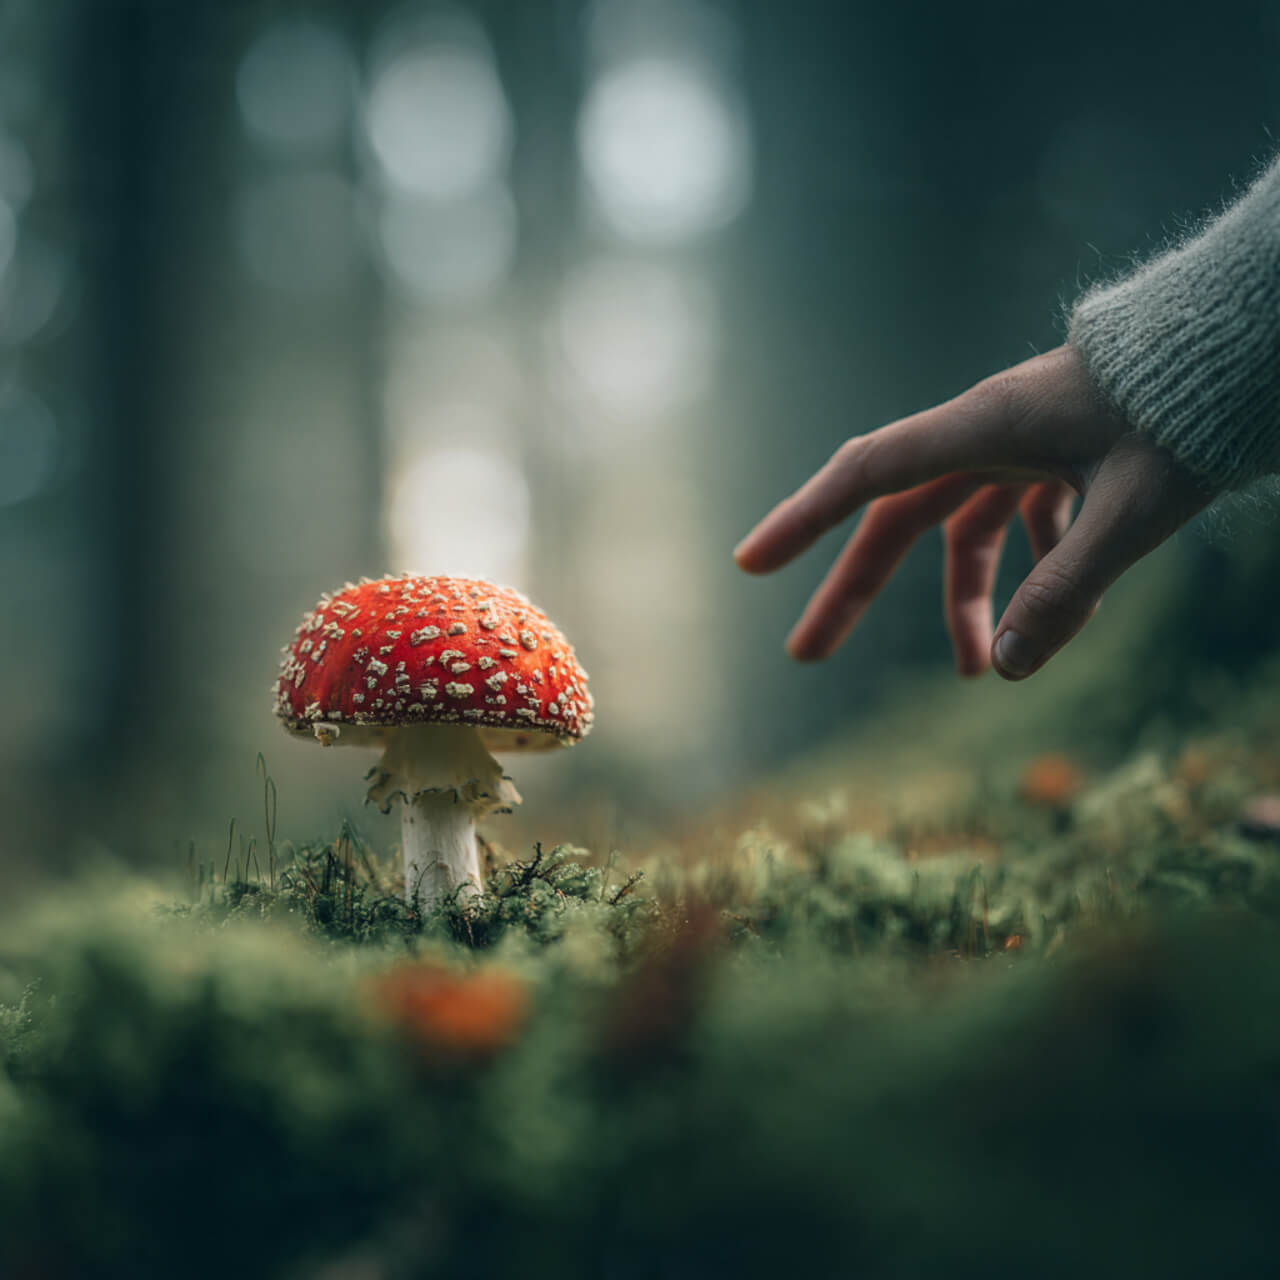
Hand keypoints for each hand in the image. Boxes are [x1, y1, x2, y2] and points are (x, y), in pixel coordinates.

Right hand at [733, 345, 1210, 680]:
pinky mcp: (1061, 458)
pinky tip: (1068, 615)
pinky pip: (1025, 524)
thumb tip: (1006, 668)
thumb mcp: (1133, 510)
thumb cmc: (1192, 411)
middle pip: (897, 520)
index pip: (868, 475)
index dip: (802, 519)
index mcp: (985, 427)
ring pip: (962, 532)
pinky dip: (1035, 573)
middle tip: (807, 653)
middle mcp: (989, 435)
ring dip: (962, 602)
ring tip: (973, 671)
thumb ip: (1067, 588)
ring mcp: (1024, 446)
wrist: (1250, 346)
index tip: (749, 563)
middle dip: (854, 591)